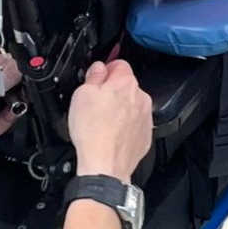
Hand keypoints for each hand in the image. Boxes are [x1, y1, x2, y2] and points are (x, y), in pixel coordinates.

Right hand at [67, 58, 152, 180]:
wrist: (105, 164)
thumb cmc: (93, 132)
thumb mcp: (82, 94)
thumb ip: (93, 76)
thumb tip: (98, 68)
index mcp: (125, 83)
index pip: (119, 64)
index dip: (105, 70)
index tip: (97, 78)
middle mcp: (141, 98)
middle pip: (126, 86)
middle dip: (112, 91)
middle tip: (95, 104)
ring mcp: (145, 117)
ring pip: (131, 105)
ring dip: (119, 109)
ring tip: (101, 123)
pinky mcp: (145, 135)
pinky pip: (134, 124)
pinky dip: (124, 126)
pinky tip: (110, 134)